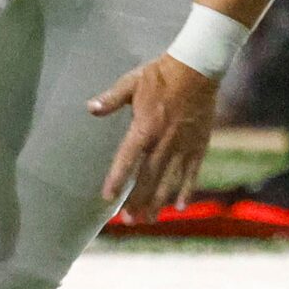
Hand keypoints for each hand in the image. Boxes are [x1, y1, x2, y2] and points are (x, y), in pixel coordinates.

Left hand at [90, 53, 220, 220]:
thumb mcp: (132, 82)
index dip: (117, 180)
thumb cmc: (162, 74)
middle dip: (137, 201)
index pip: (127, 159)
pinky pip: (192, 172)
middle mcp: (163, 142)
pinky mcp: (199, 145)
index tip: (108, 198)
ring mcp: (183, 145)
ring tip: (148, 219)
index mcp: (145, 127)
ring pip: (169, 180)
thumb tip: (90, 108)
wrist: (198, 68)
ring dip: (157, 201)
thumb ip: (111, 99)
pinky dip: (186, 190)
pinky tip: (180, 207)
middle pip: (148, 178)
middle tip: (128, 220)